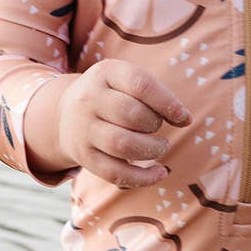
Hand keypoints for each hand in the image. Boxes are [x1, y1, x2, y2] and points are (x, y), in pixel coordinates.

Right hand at [32, 61, 191, 189]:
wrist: (64, 113)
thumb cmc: (111, 95)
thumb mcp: (125, 80)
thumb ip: (155, 94)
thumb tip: (185, 119)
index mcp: (105, 73)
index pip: (141, 84)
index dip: (168, 103)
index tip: (183, 117)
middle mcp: (89, 99)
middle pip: (132, 115)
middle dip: (155, 125)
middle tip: (157, 128)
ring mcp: (83, 129)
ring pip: (122, 144)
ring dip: (151, 150)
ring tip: (159, 147)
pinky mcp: (84, 156)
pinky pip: (115, 173)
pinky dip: (143, 178)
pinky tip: (159, 173)